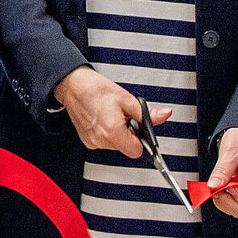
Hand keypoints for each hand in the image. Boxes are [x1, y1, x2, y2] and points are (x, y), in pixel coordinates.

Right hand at [53, 67, 168, 157]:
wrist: (73, 86)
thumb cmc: (96, 89)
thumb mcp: (127, 99)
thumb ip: (147, 113)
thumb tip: (164, 115)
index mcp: (112, 131)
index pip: (137, 151)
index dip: (142, 140)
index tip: (139, 129)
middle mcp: (101, 141)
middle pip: (127, 148)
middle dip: (130, 134)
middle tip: (123, 117)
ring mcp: (92, 143)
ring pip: (116, 145)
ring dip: (118, 133)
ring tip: (112, 116)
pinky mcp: (87, 141)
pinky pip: (105, 142)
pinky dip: (108, 133)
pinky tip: (104, 119)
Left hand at [204, 127, 237, 215]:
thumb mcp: (232, 151)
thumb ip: (223, 169)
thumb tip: (213, 186)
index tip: (229, 187)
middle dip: (230, 201)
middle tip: (216, 188)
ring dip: (225, 203)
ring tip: (216, 187)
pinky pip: (233, 206)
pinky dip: (223, 201)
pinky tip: (218, 189)